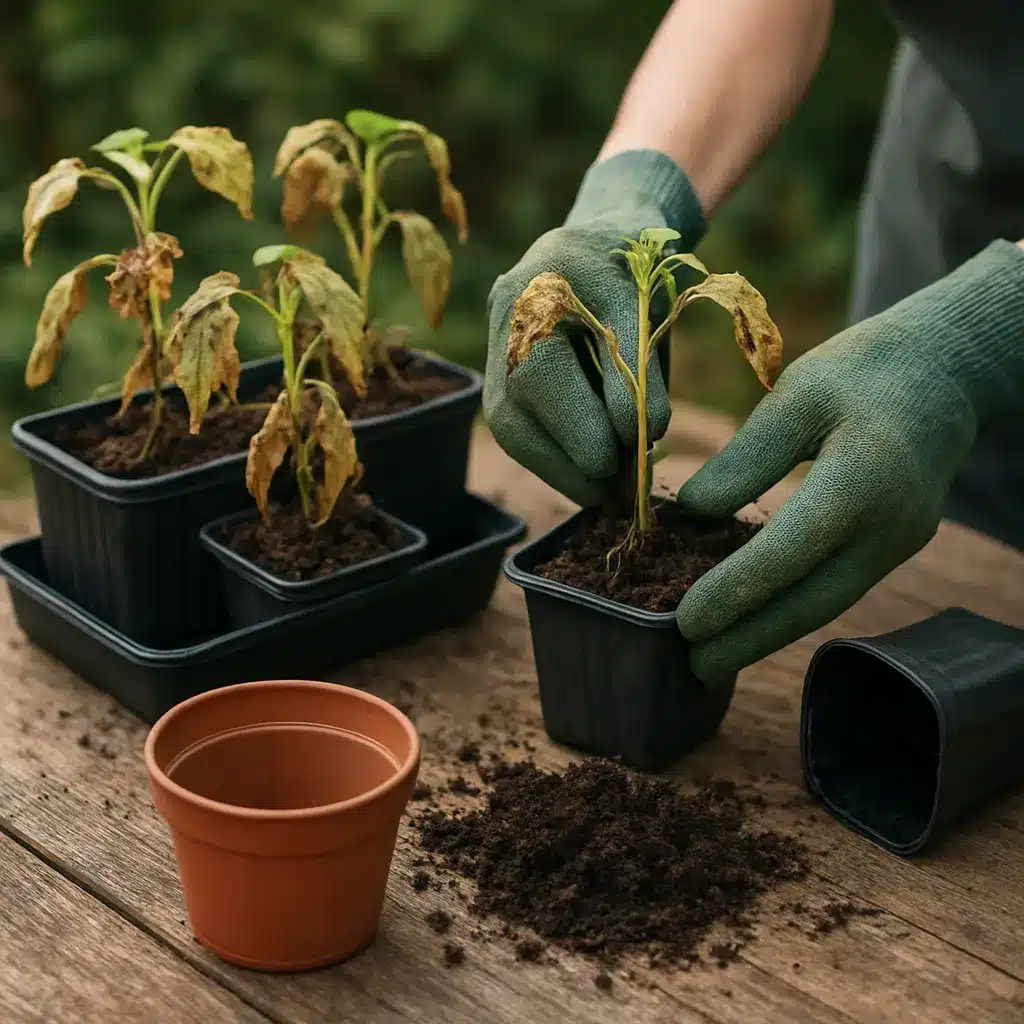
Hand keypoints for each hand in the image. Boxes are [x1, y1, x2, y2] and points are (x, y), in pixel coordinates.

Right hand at [484, 150, 703, 505]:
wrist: (603, 234)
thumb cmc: (637, 269)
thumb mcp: (647, 307)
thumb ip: (639, 369)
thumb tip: (642, 437)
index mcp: (543, 281)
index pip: (551, 370)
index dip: (590, 419)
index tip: (634, 450)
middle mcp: (505, 314)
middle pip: (519, 407)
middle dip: (574, 455)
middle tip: (621, 489)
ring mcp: (493, 347)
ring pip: (512, 427)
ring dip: (562, 468)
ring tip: (609, 489)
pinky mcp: (497, 378)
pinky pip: (516, 430)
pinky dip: (554, 458)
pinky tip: (590, 471)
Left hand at [674, 240, 1023, 684]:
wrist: (945, 372)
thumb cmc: (863, 372)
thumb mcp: (797, 393)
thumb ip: (745, 457)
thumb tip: (691, 513)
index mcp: (862, 480)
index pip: (787, 554)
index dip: (733, 594)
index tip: (683, 623)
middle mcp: (887, 527)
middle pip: (811, 603)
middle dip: (748, 641)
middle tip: (692, 668)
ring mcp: (898, 543)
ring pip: (825, 605)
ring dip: (768, 636)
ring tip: (711, 657)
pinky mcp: (894, 546)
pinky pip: (836, 588)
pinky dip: (792, 610)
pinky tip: (752, 621)